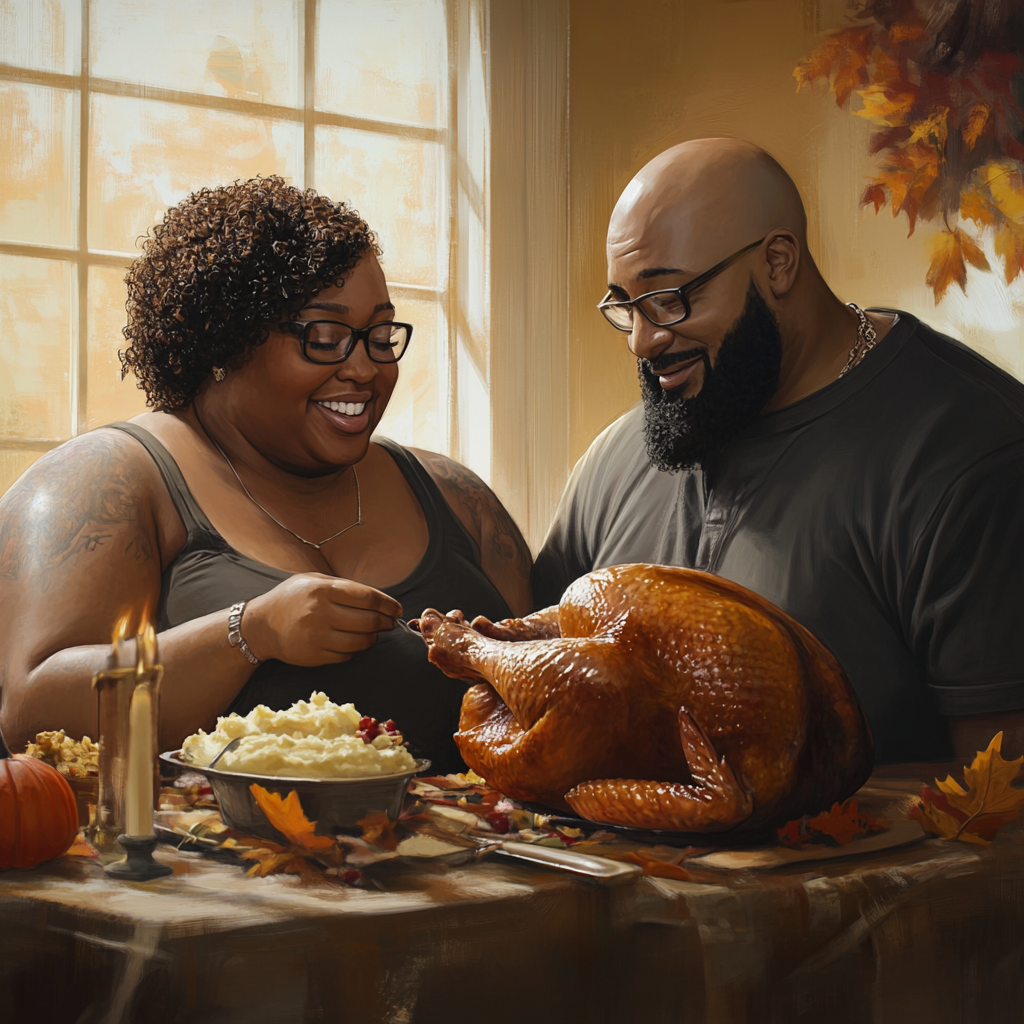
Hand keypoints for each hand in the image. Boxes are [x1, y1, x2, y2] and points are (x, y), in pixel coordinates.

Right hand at [242, 573, 402, 665]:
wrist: (260, 625)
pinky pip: (346, 655)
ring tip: (374, 634)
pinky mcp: (314, 656)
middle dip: (385, 622)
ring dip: (373, 638)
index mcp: (322, 589)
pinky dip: (355, 650)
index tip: (396, 609)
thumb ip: (343, 586)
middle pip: (368, 620)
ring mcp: (316, 636)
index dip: (387, 604)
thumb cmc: (291, 598)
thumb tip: (377, 598)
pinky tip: (353, 643)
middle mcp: (320, 612)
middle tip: (390, 622)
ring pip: (361, 641)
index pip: (367, 597)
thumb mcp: (313, 580)